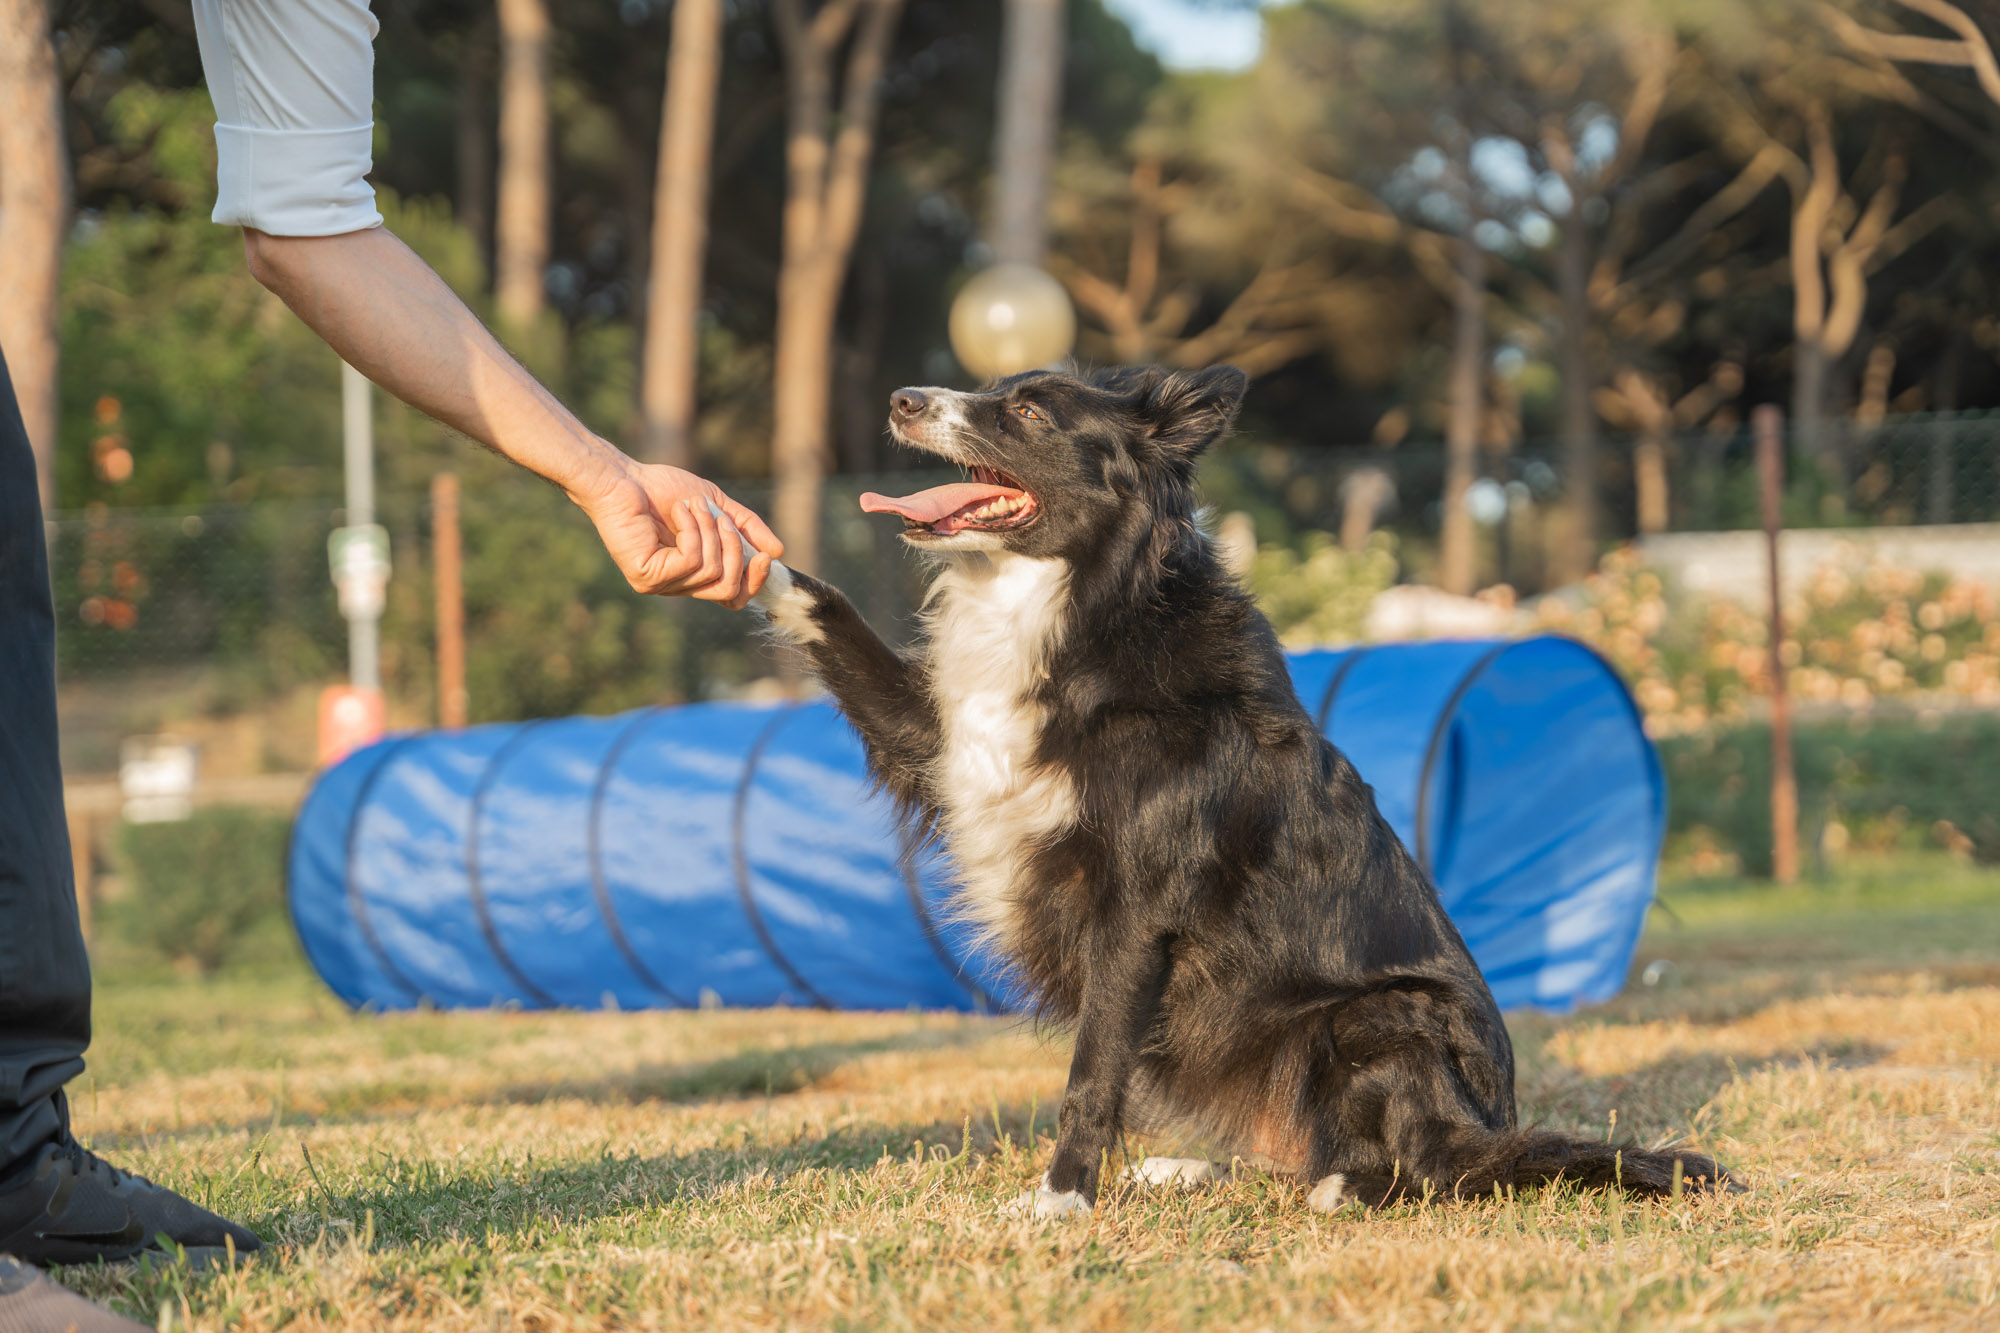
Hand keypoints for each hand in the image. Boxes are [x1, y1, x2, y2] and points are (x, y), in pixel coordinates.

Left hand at [570, 456, 782, 607]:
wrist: (623, 477)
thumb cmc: (663, 489)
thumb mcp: (716, 507)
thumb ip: (746, 528)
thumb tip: (778, 551)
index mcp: (693, 575)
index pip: (732, 597)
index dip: (754, 582)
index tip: (767, 556)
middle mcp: (677, 586)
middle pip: (728, 591)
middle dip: (735, 551)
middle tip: (723, 520)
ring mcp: (661, 586)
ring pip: (712, 571)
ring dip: (709, 531)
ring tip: (693, 506)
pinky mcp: (646, 579)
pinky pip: (691, 562)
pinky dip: (692, 531)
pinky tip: (678, 512)